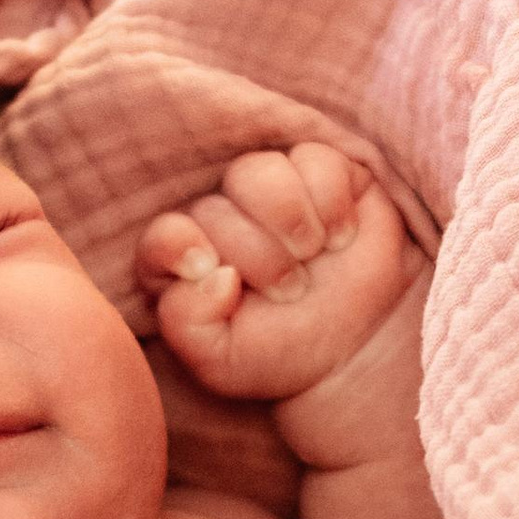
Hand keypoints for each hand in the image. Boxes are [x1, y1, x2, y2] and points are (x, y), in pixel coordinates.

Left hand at [135, 146, 399, 403]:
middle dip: (258, 256)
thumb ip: (186, 322)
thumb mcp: (219, 360)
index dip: (181, 248)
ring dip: (291, 222)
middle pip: (215, 208)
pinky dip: (331, 202)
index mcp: (186, 261)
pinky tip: (340, 235)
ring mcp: (268, 190)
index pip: (163, 236)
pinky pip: (313, 159)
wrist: (355, 347)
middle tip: (289, 291)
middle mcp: (221, 217)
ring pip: (258, 172)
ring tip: (311, 255)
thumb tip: (211, 272)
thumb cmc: (281, 351)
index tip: (215, 274)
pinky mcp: (320, 171)